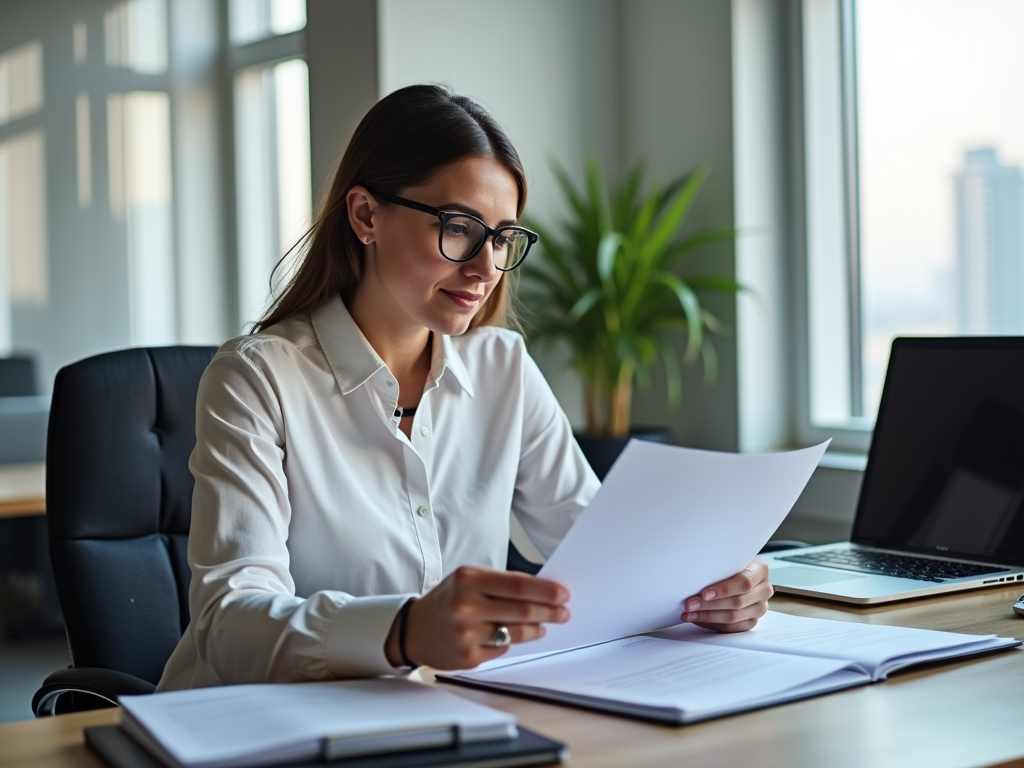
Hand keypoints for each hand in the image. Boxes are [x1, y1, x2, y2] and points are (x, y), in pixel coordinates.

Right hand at [385, 566, 570, 669]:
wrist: (415, 628)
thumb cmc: (448, 599)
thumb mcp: (469, 579)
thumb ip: (501, 583)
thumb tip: (542, 591)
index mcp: (468, 579)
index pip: (518, 585)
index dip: (546, 591)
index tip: (563, 594)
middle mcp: (466, 606)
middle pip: (523, 610)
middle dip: (549, 611)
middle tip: (563, 612)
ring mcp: (467, 634)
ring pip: (517, 633)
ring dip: (537, 628)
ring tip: (545, 625)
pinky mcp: (469, 657)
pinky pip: (503, 649)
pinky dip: (512, 641)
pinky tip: (513, 635)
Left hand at [681, 558, 771, 632]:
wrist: (740, 570)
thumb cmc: (731, 563)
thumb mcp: (729, 558)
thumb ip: (721, 565)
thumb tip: (696, 575)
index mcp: (760, 570)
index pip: (744, 582)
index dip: (723, 589)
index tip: (704, 593)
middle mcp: (764, 590)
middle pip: (737, 602)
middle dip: (710, 605)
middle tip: (690, 604)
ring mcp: (759, 607)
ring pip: (734, 617)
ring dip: (708, 616)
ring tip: (690, 613)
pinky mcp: (752, 620)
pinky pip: (732, 628)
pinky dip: (712, 624)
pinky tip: (698, 619)